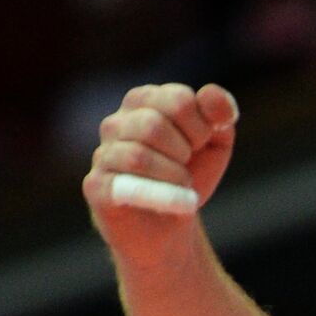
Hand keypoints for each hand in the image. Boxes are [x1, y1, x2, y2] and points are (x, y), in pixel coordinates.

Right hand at [83, 83, 238, 265]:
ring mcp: (102, 154)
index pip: (177, 99)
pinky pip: (124, 185)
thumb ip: (219, 112)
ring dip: (174, 175)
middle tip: (188, 163)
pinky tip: (171, 200)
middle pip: (153, 124)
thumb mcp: (216, 141)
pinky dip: (160, 195)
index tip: (201, 143)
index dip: (201, 126)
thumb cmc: (190, 172)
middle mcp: (116, 123)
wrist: (171, 222)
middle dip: (185, 150)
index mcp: (144, 101)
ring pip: (138, 156)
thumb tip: (212, 94)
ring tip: (182, 184)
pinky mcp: (96, 186)